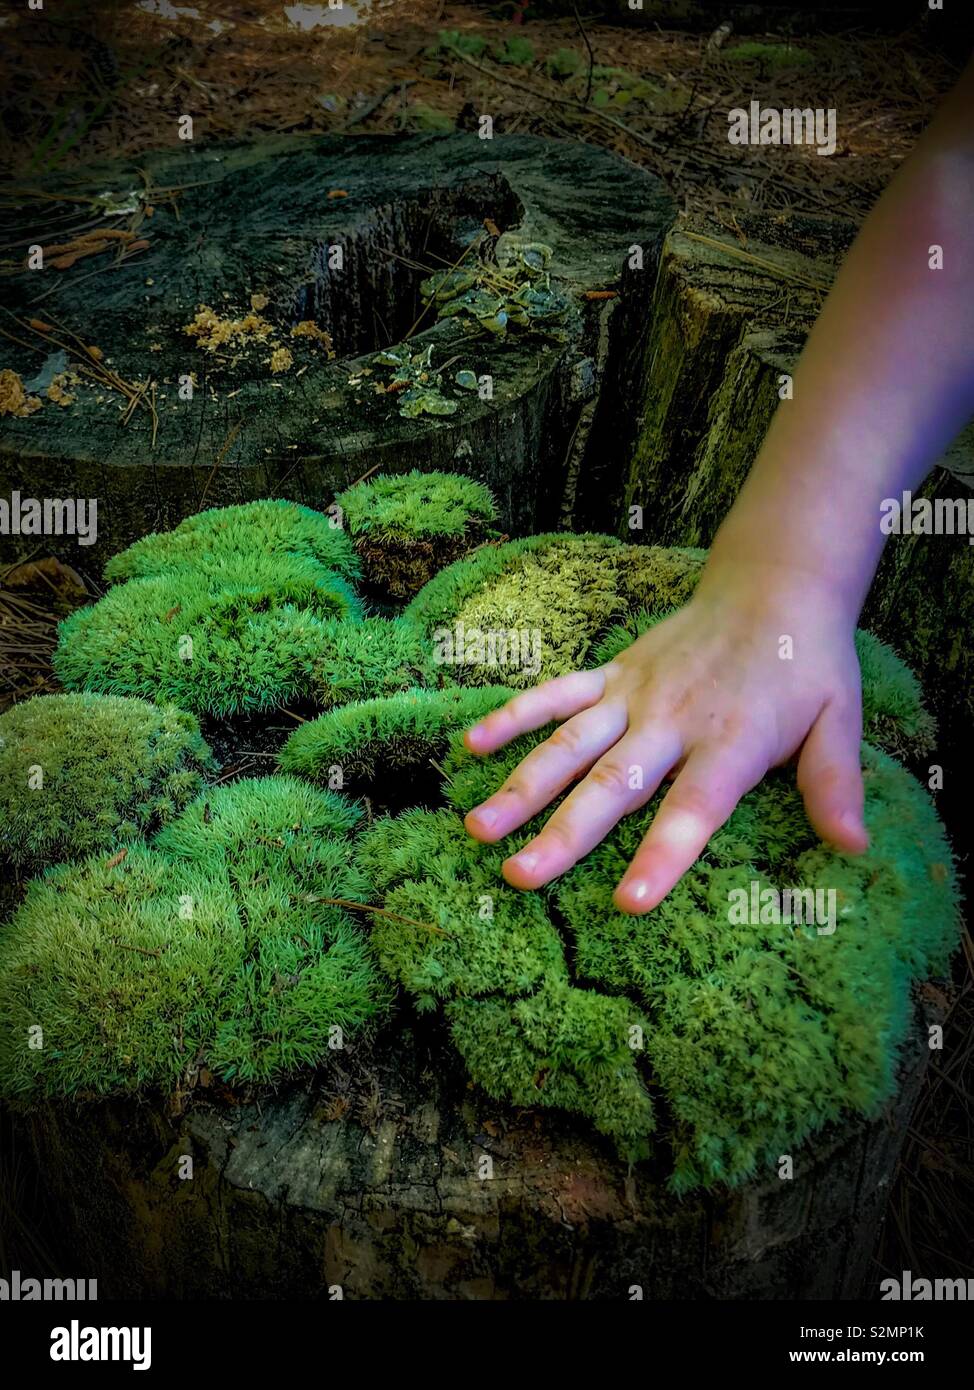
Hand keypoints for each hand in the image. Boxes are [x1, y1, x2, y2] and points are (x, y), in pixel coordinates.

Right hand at [462, 560, 869, 913]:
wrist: (772, 587)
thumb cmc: (805, 665)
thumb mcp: (840, 720)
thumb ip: (836, 784)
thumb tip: (852, 848)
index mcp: (731, 742)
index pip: (693, 809)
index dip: (662, 855)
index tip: (629, 903)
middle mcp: (673, 720)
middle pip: (612, 784)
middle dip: (563, 834)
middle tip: (518, 877)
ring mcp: (634, 695)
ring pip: (569, 744)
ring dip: (521, 785)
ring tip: (479, 827)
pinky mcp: (613, 674)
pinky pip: (556, 693)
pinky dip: (515, 715)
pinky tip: (472, 744)